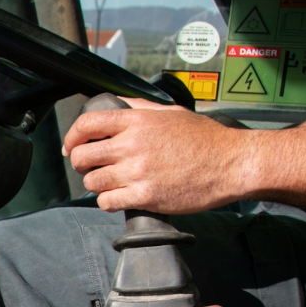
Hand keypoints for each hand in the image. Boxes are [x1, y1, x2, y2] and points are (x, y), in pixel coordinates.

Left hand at [62, 101, 255, 212]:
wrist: (233, 163)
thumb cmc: (206, 139)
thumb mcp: (172, 112)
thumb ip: (140, 107)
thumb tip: (116, 103)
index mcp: (138, 121)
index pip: (87, 123)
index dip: (72, 136)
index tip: (72, 146)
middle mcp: (133, 145)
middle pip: (83, 156)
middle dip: (83, 163)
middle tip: (93, 166)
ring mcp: (138, 172)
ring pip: (92, 182)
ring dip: (97, 184)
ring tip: (112, 182)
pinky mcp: (145, 196)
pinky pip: (107, 202)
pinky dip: (108, 201)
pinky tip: (120, 196)